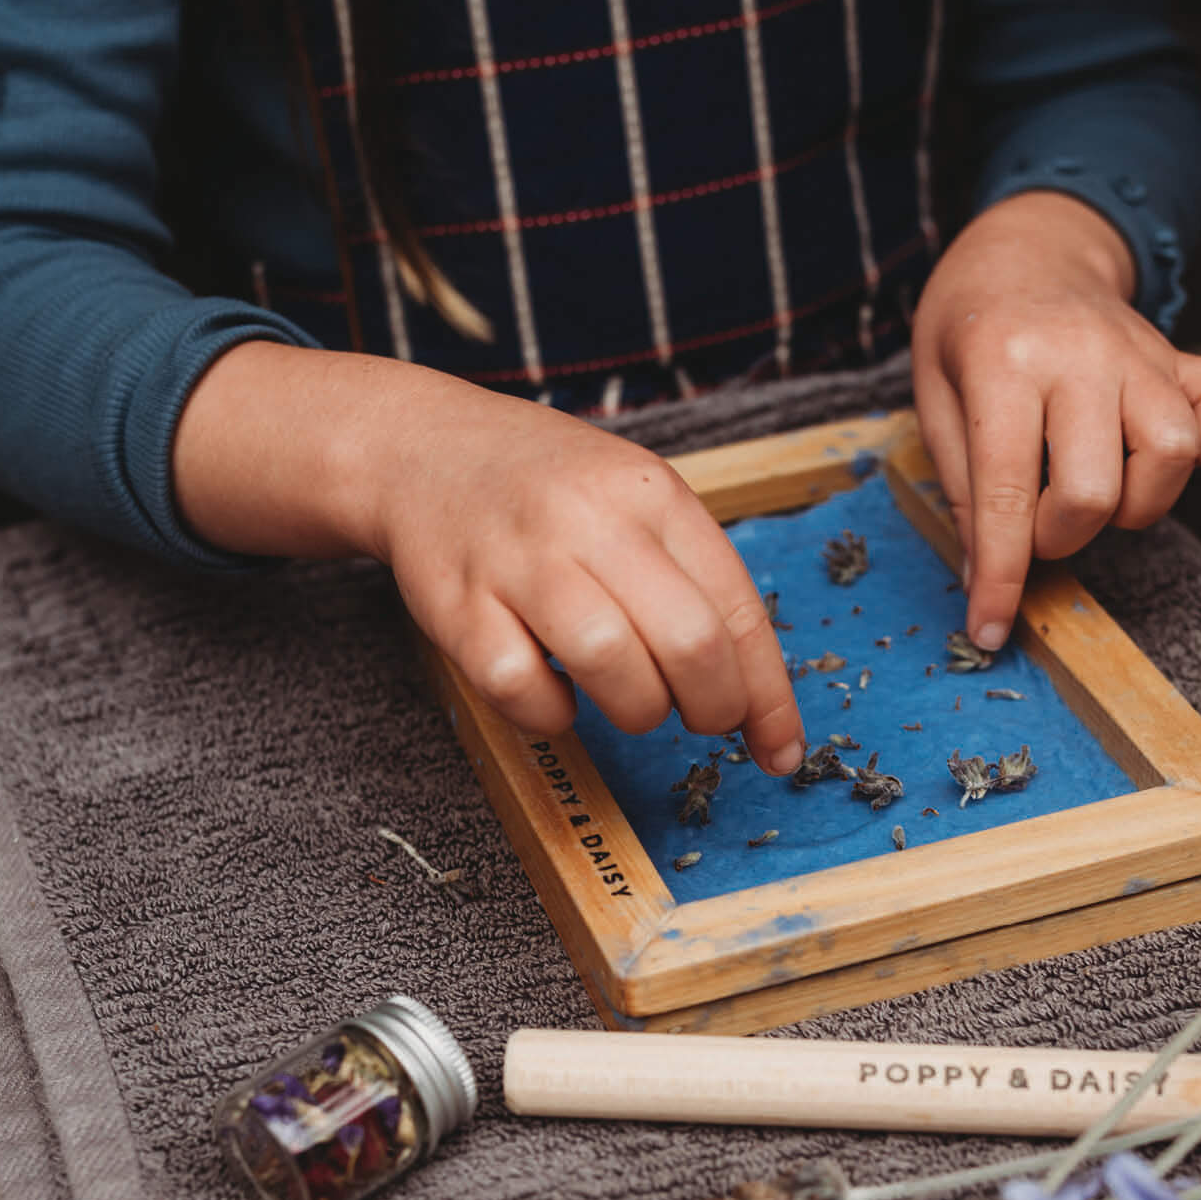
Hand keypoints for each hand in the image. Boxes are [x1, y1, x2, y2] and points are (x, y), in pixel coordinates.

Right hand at [174, 346, 804, 773]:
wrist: (420, 448)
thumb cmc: (547, 493)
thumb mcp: (633, 502)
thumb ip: (694, 583)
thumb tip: (758, 701)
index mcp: (650, 493)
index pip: (737, 608)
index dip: (767, 696)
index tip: (779, 751)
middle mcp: (588, 518)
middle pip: (689, 642)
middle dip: (711, 708)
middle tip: (698, 719)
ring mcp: (519, 560)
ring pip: (610, 665)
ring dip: (635, 711)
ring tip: (627, 701)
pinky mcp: (456, 604)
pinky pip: (521, 690)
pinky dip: (550, 715)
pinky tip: (554, 695)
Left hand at [910, 190, 1200, 650]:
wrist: (1025, 250)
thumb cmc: (969, 332)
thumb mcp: (935, 399)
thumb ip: (964, 486)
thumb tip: (984, 579)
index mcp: (1003, 363)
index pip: (1005, 495)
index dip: (1000, 578)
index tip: (991, 630)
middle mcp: (1081, 355)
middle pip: (1095, 492)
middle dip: (1061, 538)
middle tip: (1035, 521)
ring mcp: (1142, 352)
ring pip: (1172, 458)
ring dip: (1133, 504)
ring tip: (1093, 490)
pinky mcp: (1185, 356)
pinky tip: (1150, 454)